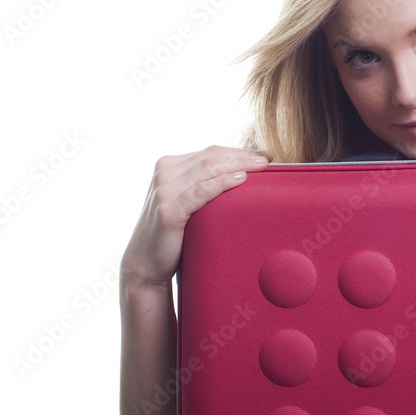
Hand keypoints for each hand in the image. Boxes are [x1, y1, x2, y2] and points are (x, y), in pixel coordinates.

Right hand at [121, 145, 269, 287]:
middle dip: (243, 156)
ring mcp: (164, 190)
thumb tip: (243, 173)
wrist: (147, 263)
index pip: (211, 152)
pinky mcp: (168, 210)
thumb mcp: (187, 200)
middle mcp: (164, 173)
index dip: (239, 151)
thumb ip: (203, 183)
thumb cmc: (175, 232)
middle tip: (268, 159)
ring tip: (262, 167)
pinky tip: (241, 180)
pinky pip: (201, 192)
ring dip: (238, 165)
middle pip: (212, 157)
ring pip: (208, 169)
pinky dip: (222, 183)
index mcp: (169, 165)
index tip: (264, 155)